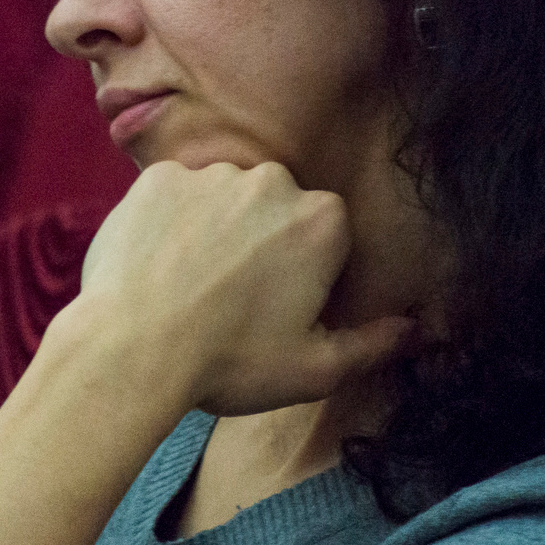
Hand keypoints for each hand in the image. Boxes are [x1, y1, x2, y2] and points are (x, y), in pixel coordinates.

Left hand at [70, 161, 416, 416]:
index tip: (279, 310)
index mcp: (322, 221)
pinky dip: (170, 223)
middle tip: (231, 300)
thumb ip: (372, 345)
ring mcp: (212, 174)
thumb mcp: (315, 370)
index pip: (327, 237)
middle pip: (277, 210)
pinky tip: (158, 267)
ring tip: (189, 286)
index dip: (306, 276)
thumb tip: (412, 329)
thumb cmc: (229, 363)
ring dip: (216, 231)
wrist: (132, 349)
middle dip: (263, 245)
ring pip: (225, 199)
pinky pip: (176, 195)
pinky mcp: (159, 177)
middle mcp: (273, 181)